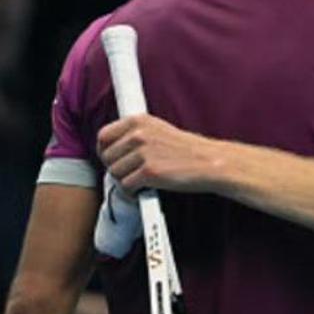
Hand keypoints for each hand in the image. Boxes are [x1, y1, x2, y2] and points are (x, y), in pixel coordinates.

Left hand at [97, 115, 222, 193]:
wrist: (210, 162)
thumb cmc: (186, 150)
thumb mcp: (159, 130)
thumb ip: (135, 134)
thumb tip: (111, 148)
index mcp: (139, 120)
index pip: (103, 136)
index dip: (105, 150)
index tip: (113, 158)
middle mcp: (139, 134)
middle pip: (106, 157)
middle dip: (117, 168)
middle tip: (132, 172)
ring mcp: (143, 152)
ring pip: (115, 174)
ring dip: (126, 181)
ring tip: (143, 180)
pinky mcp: (148, 172)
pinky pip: (126, 187)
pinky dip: (134, 193)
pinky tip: (146, 189)